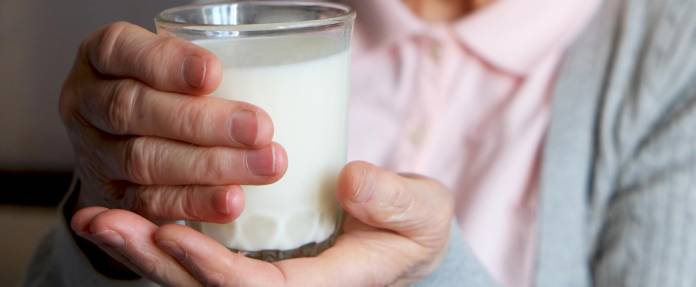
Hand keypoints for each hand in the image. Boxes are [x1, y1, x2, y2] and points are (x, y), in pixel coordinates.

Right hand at [59, 21, 286, 222]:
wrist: (124, 143)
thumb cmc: (166, 90)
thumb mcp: (173, 64)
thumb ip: (203, 67)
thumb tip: (276, 62)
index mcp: (100, 57)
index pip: (121, 50)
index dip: (166, 63)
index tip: (214, 74)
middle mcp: (85, 103)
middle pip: (134, 110)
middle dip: (202, 122)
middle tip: (261, 130)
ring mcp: (92, 154)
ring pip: (144, 161)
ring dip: (210, 167)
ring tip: (265, 166)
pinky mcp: (109, 199)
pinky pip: (148, 205)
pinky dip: (194, 204)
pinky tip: (233, 201)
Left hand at [71, 161, 453, 286]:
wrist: (403, 236)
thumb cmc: (412, 225)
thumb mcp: (420, 210)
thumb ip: (394, 200)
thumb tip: (350, 182)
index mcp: (323, 285)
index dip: (215, 269)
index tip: (175, 234)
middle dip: (156, 260)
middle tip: (107, 223)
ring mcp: (263, 276)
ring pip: (193, 278)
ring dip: (142, 251)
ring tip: (96, 219)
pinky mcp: (250, 257)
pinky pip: (196, 258)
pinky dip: (157, 241)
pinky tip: (123, 215)